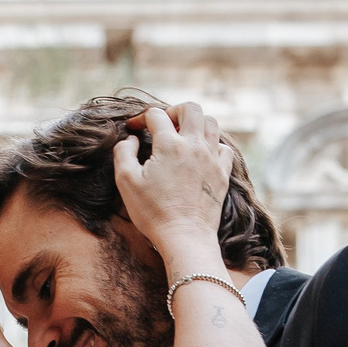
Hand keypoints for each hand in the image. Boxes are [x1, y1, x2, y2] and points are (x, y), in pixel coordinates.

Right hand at [112, 101, 235, 260]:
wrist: (185, 237)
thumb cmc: (153, 212)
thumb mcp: (126, 182)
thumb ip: (123, 152)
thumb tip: (131, 138)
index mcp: (169, 145)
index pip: (155, 115)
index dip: (141, 118)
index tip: (133, 128)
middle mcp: (194, 146)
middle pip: (190, 108)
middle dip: (174, 110)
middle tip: (164, 124)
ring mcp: (211, 159)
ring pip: (211, 123)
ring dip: (196, 123)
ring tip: (183, 135)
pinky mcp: (222, 174)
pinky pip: (224, 148)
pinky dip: (213, 144)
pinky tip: (202, 154)